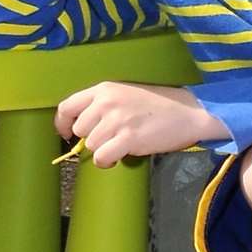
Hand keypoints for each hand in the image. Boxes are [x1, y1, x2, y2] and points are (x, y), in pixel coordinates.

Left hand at [56, 82, 221, 166]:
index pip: (67, 106)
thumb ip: (102, 105)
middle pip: (79, 130)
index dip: (62, 123)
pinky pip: (102, 158)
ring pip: (91, 145)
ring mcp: (116, 120)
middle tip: (108, 139)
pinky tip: (119, 158)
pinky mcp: (128, 138)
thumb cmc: (157, 104)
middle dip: (91, 138)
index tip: (66, 133)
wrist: (189, 112)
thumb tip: (80, 126)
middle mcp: (106, 102)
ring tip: (119, 146)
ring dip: (102, 151)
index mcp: (103, 89)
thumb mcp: (125, 94)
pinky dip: (107, 162)